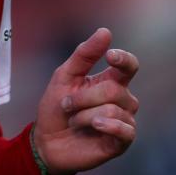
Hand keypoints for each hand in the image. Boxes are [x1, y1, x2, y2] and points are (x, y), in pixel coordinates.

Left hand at [32, 28, 139, 174]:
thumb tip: (105, 31)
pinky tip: (94, 126)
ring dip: (84, 114)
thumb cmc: (56, 108)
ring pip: (113, 109)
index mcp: (111, 81)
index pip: (129, 66)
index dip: (123, 59)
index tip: (110, 56)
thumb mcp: (64, 77)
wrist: (46, 142)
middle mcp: (122, 100)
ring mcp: (124, 121)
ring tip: (73, 121)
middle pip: (113, 89)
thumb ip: (84, 55)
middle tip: (66, 105)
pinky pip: (125, 129)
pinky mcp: (121, 142)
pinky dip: (106, 125)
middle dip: (83, 97)